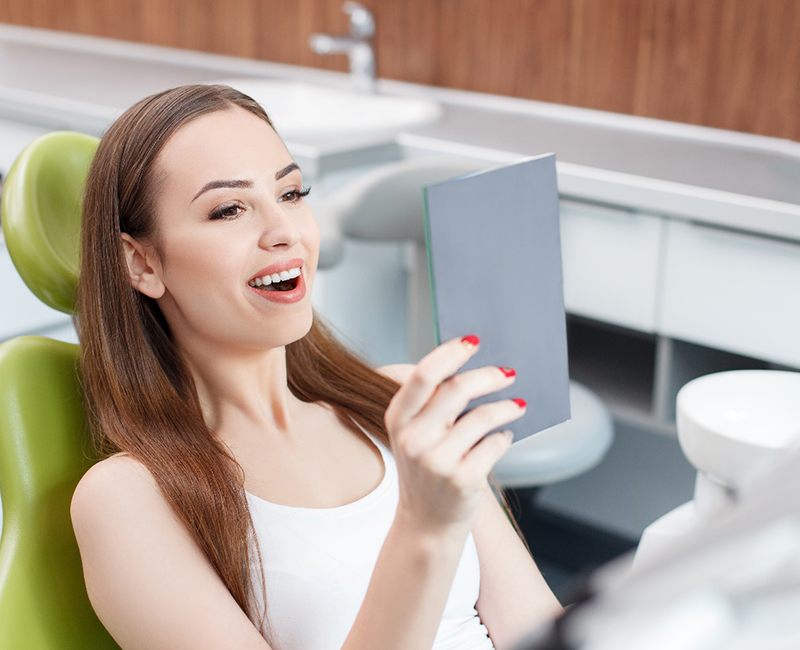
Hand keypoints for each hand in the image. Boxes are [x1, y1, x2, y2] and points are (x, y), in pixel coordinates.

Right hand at [384, 334, 523, 535]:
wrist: (426, 523)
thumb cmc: (426, 467)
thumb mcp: (415, 434)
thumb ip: (432, 403)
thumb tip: (475, 365)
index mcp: (398, 418)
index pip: (423, 375)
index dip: (450, 353)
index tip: (473, 341)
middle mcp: (413, 439)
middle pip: (457, 390)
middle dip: (489, 376)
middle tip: (509, 373)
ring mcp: (437, 461)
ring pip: (482, 417)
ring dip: (506, 407)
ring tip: (516, 406)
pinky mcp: (462, 480)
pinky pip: (495, 445)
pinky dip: (504, 437)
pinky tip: (504, 437)